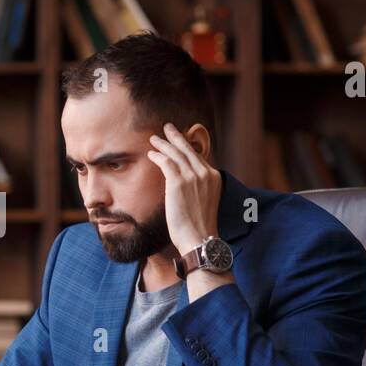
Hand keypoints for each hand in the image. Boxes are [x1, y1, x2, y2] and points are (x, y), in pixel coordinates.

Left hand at [147, 123, 221, 255]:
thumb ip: (197, 188)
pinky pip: (166, 162)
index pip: (198, 156)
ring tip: (154, 139)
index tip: (178, 141)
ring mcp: (193, 176)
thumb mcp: (204, 201)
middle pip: (188, 149)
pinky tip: (151, 154)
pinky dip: (158, 155)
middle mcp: (205, 173)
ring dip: (163, 144)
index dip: (186, 147)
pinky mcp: (178, 182)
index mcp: (214, 177)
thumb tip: (183, 184)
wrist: (199, 238)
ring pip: (175, 153)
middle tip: (167, 127)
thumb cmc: (198, 226)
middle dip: (176, 136)